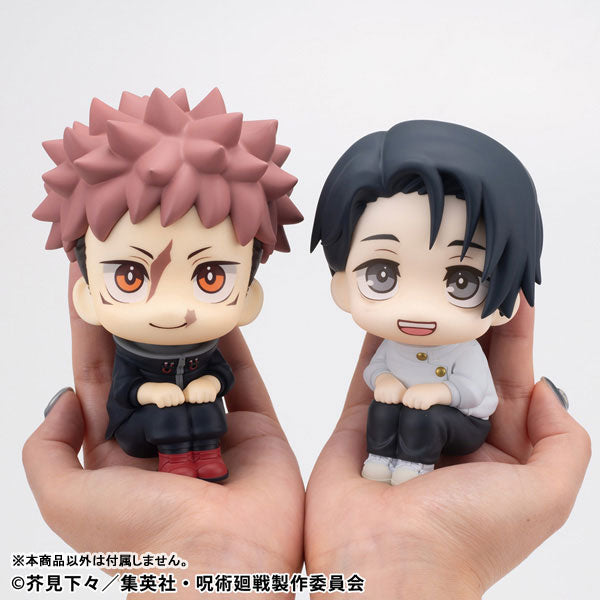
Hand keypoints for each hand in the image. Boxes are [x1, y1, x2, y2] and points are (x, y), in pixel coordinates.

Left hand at [22, 263, 303, 598]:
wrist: (221, 564)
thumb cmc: (141, 535)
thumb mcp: (65, 498)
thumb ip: (48, 448)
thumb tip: (66, 397)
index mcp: (119, 448)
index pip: (98, 376)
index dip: (91, 331)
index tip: (89, 287)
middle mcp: (165, 434)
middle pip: (150, 364)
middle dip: (141, 319)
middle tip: (140, 270)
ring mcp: (214, 429)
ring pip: (200, 365)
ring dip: (190, 325)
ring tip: (182, 279)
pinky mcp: (257, 428)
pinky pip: (245, 377)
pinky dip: (236, 344)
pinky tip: (224, 309)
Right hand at [138, 381, 184, 407]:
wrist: (151, 389)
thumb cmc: (164, 391)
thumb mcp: (173, 390)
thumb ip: (179, 395)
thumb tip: (186, 402)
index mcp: (176, 388)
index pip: (181, 400)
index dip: (177, 401)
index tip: (173, 399)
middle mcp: (171, 390)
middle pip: (175, 404)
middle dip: (171, 403)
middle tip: (166, 398)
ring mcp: (165, 394)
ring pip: (168, 405)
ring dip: (165, 404)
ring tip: (162, 398)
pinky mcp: (158, 398)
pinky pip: (162, 406)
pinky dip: (159, 405)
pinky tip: (158, 400)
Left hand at [183, 375, 219, 403]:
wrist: (206, 382)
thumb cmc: (195, 388)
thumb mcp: (188, 389)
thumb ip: (183, 395)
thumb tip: (178, 400)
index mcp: (193, 388)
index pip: (192, 400)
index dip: (192, 399)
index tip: (193, 395)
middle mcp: (200, 388)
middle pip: (199, 401)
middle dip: (199, 400)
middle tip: (199, 395)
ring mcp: (207, 390)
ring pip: (206, 401)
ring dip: (205, 399)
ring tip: (204, 394)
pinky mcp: (214, 391)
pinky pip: (212, 399)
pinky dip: (211, 398)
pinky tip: (208, 394)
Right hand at [305, 296, 589, 597]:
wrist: (388, 565)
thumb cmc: (467, 536)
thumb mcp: (546, 497)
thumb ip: (563, 443)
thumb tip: (542, 390)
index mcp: (498, 446)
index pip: (510, 375)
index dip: (515, 335)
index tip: (512, 293)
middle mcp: (452, 429)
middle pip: (462, 360)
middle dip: (467, 320)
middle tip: (465, 275)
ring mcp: (404, 422)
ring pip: (415, 361)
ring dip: (422, 325)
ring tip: (426, 282)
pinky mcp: (362, 420)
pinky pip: (369, 372)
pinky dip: (375, 341)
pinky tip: (385, 310)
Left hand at [401, 382, 450, 409]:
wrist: (438, 389)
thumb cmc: (426, 391)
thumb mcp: (416, 390)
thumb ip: (410, 395)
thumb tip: (404, 403)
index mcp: (410, 390)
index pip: (405, 401)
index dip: (409, 403)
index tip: (415, 401)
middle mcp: (414, 393)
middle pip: (410, 405)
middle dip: (415, 405)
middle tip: (421, 401)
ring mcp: (419, 397)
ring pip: (417, 407)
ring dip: (421, 406)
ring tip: (425, 400)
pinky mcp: (425, 401)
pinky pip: (423, 408)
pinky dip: (426, 407)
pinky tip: (429, 402)